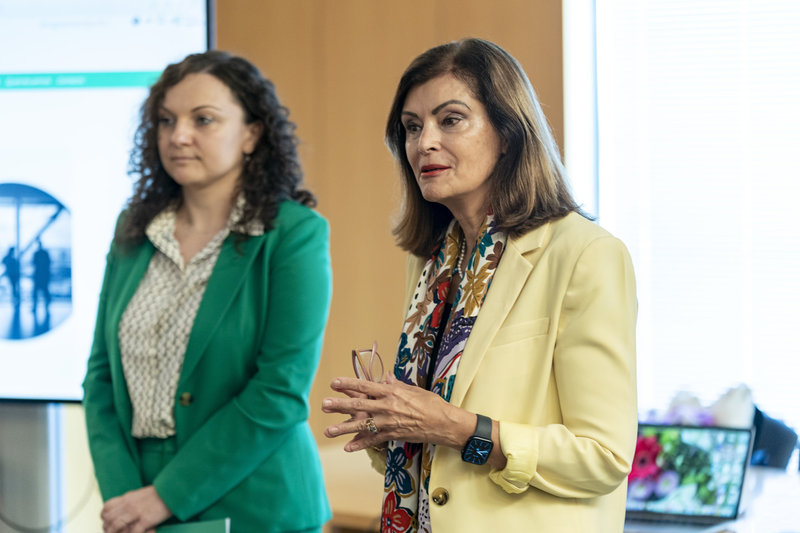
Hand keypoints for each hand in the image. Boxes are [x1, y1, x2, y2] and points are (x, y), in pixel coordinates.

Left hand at [101, 485, 170, 532]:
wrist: (172, 492)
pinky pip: (133, 532)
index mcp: (127, 498)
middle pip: (108, 518)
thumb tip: (122, 510)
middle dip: (108, 528)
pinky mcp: (146, 519)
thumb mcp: (139, 495)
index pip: (106, 508)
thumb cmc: (159, 494)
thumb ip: (129, 502)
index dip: (105, 518)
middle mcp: (128, 504)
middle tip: (114, 532)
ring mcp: (136, 512)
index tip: (109, 523)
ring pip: (116, 525)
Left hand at [322, 375, 474, 451]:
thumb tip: (385, 378)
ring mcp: (389, 422)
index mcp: (392, 392)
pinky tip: (348, 447)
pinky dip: (360, 444)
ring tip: (328, 431)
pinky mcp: (392, 435)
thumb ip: (396, 385)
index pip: (366, 386)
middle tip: (324, 405)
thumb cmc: (430, 403)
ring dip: (343, 429)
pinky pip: (373, 440)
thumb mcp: (413, 389)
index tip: (334, 382)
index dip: (349, 384)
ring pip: (362, 425)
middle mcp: (387, 407)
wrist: (443, 422)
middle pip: (359, 405)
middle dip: (340, 405)